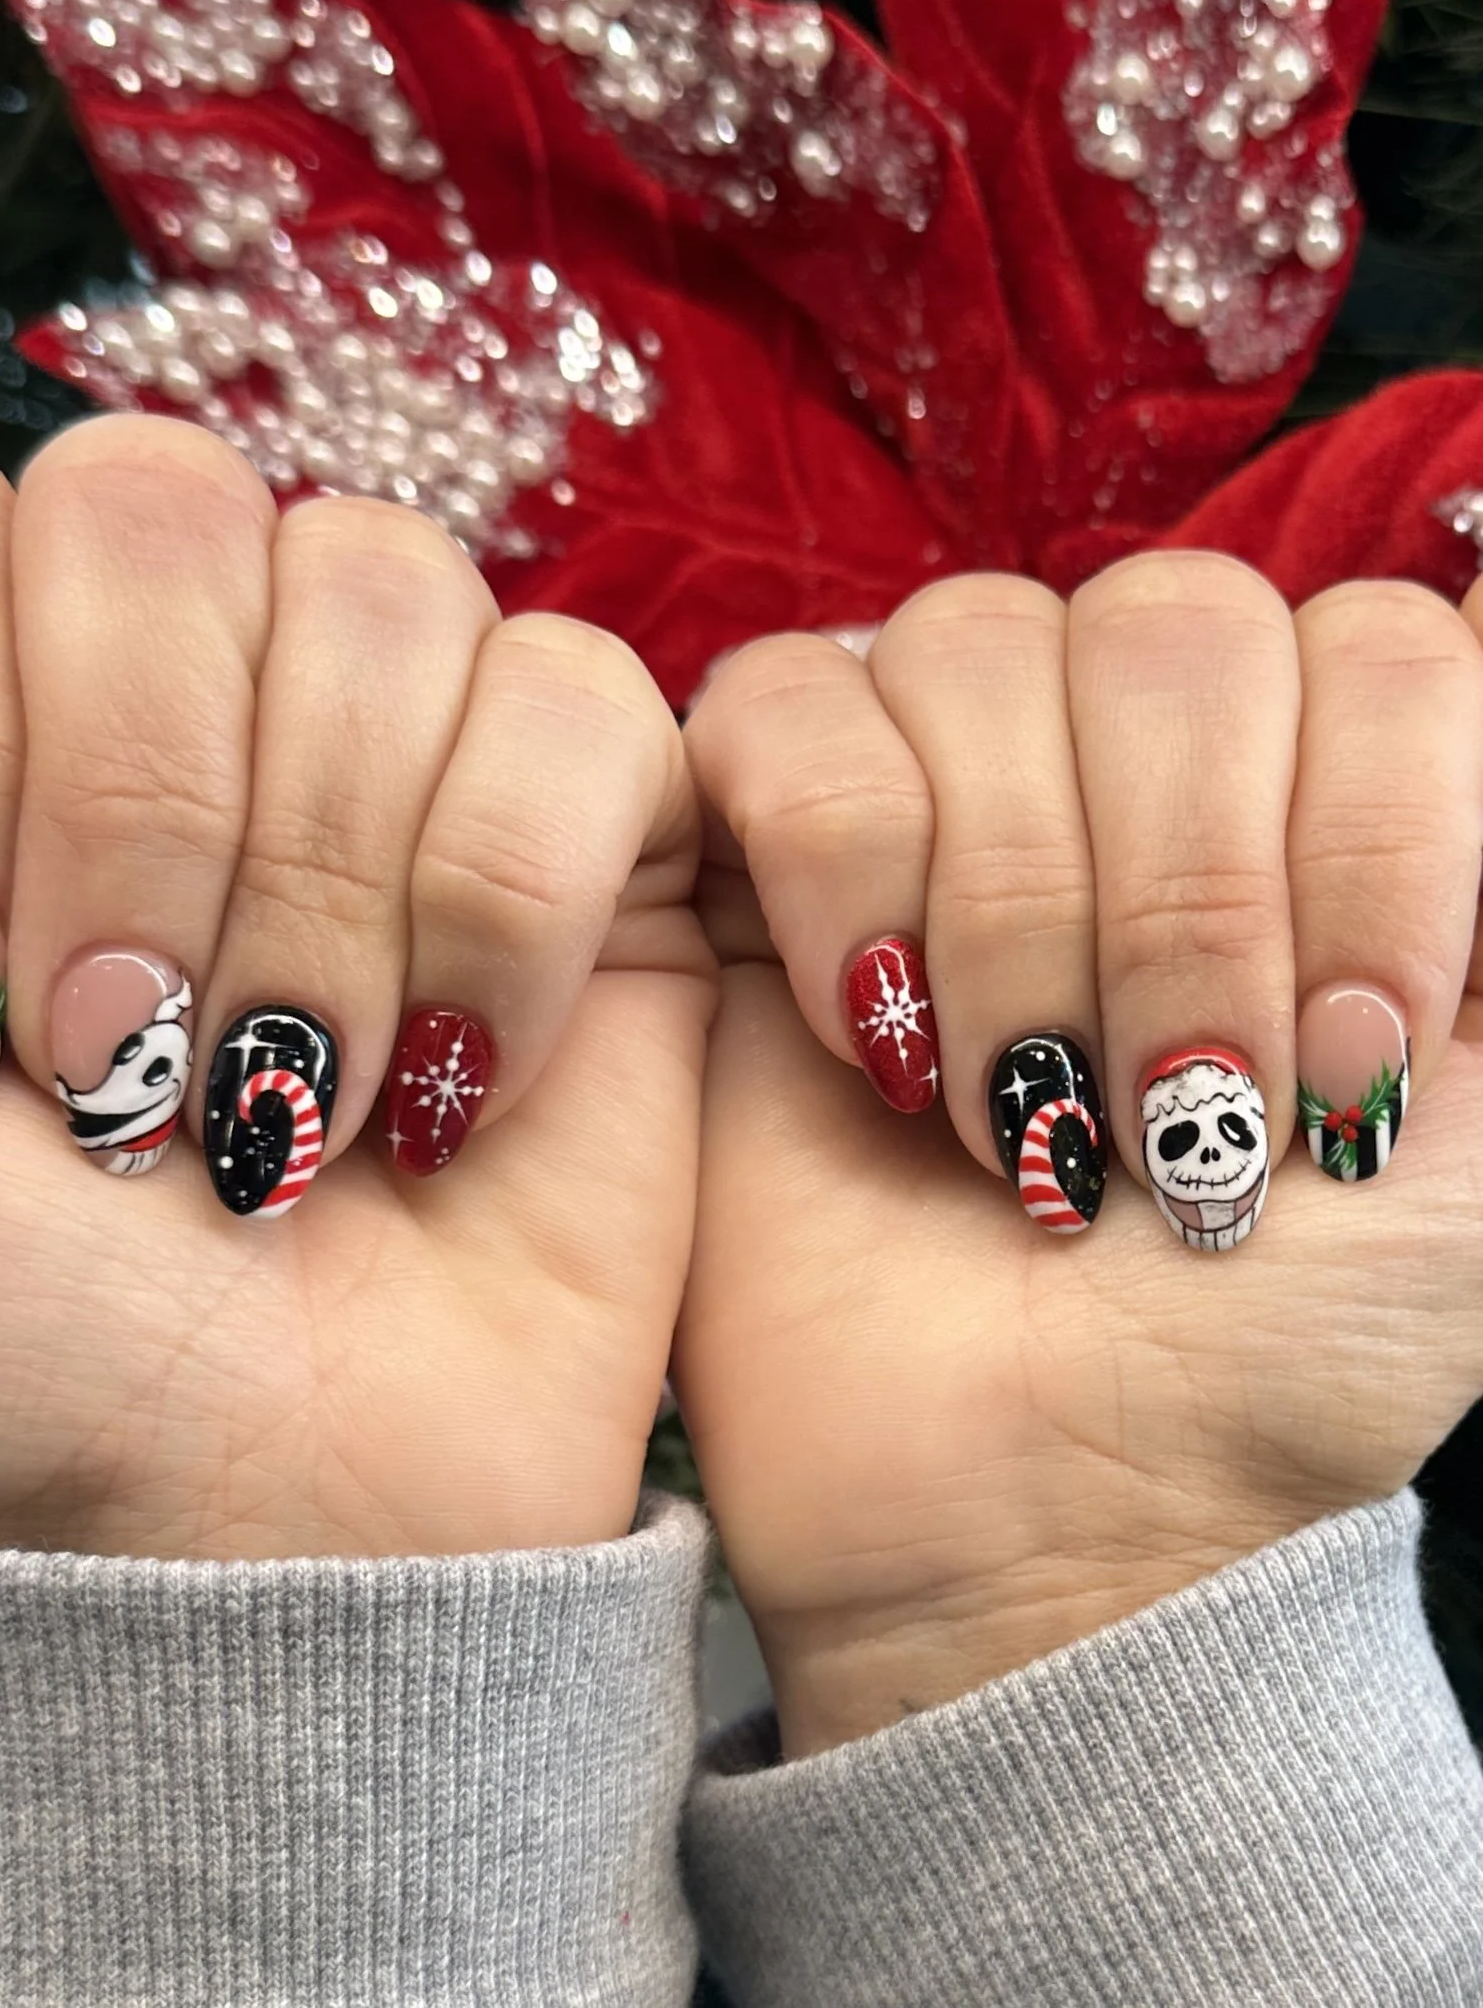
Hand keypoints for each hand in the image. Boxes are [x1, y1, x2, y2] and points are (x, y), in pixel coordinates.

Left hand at [0, 417, 710, 1560]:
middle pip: (161, 507)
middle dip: (133, 812)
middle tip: (116, 1056)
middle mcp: (170, 690)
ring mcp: (386, 742)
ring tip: (289, 1094)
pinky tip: (451, 1070)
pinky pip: (579, 706)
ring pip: (383, 586)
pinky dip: (507, 909)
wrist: (246, 1519)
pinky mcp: (584, 824)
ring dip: (321, 885)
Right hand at [678, 555, 1482, 1755]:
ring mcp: (941, 782)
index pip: (1373, 641)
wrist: (1051, 1504)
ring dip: (1016, 912)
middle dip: (1191, 902)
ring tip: (1017, 1111)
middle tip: (1175, 1117)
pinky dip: (844, 868)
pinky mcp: (756, 839)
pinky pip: (785, 709)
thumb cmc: (1301, 1341)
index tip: (1347, 1074)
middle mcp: (1132, 759)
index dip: (1374, 844)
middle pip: (1172, 625)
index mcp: (1320, 794)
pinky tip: (872, 1028)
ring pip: (975, 645)